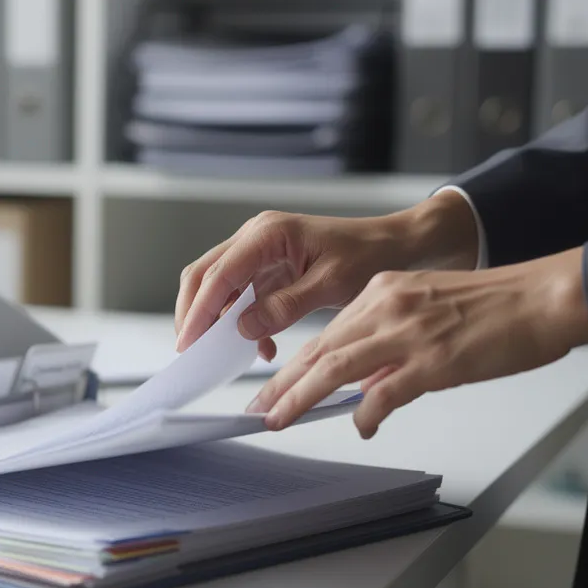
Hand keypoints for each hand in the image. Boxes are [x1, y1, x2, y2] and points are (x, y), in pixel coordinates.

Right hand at [174, 190, 481, 357]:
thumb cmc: (370, 254)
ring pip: (218, 287)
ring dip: (218, 320)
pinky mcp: (268, 269)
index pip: (219, 274)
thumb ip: (285, 305)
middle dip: (194, 313)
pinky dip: (242, 322)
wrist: (398, 245)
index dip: (199, 310)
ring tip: (223, 353)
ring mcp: (259, 252)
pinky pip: (241, 296)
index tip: (189, 341)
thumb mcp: (331, 284)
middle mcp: (255, 238)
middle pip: (205, 275)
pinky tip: (260, 346)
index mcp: (267, 233)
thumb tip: (243, 327)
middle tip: (190, 350)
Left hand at [246, 248, 587, 437]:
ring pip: (337, 367)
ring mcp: (409, 332)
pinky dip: (367, 413)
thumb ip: (391, 342)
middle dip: (284, 383)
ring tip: (280, 418)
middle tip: (259, 409)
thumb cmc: (496, 307)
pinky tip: (362, 428)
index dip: (295, 364)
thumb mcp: (428, 310)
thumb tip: (366, 386)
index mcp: (384, 292)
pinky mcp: (434, 358)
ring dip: (303, 396)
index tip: (272, 386)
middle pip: (321, 349)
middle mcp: (388, 306)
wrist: (543, 298)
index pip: (326, 334)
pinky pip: (385, 392)